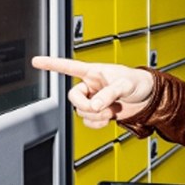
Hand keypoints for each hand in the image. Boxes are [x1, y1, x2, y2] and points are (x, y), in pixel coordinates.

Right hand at [30, 56, 153, 126]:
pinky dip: (96, 124)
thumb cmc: (138, 82)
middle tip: (100, 108)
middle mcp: (91, 85)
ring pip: (81, 112)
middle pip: (73, 98)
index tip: (36, 60)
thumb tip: (95, 105)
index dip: (51, 64)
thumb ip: (108, 94)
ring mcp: (94, 99)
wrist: (149, 97)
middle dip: (85, 106)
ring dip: (95, 116)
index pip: (68, 66)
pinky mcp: (100, 112)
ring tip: (111, 112)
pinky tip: (107, 120)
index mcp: (94, 72)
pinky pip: (88, 122)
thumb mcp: (124, 84)